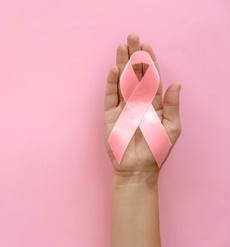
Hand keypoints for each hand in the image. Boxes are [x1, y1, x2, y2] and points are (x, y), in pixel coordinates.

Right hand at [104, 34, 181, 176]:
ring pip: (122, 81)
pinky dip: (111, 83)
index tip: (147, 46)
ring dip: (122, 64)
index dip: (149, 62)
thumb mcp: (171, 129)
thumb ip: (172, 106)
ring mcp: (123, 107)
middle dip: (134, 56)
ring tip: (121, 46)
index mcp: (154, 103)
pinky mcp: (110, 115)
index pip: (152, 77)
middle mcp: (138, 101)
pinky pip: (110, 95)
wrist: (137, 169)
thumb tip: (177, 83)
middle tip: (132, 37)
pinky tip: (113, 69)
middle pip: (135, 74)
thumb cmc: (156, 151)